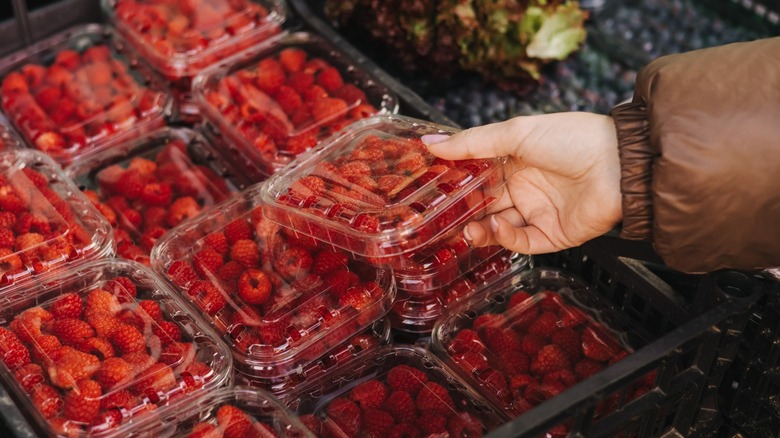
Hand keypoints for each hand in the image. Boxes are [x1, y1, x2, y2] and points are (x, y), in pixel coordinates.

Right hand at [422, 112, 622, 253]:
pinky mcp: (552, 235)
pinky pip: (520, 241)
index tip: (431, 190)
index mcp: (514, 160)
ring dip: (479, 229)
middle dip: (462, 213)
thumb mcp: (516, 133)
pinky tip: (496, 227)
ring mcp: (537, 212)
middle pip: (484, 205)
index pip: (476, 176)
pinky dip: (504, 237)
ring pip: (498, 227)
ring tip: (466, 229)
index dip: (455, 184)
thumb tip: (430, 143)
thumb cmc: (572, 139)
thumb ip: (472, 142)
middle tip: (440, 218)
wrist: (620, 164)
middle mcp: (524, 187)